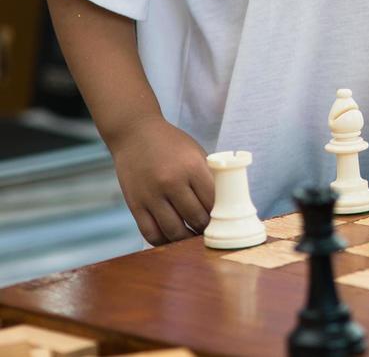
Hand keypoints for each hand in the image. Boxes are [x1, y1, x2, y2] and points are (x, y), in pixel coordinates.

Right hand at [109, 116, 213, 245]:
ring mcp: (152, 195)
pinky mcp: (135, 204)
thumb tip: (226, 202)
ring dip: (187, 239)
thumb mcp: (196, 153)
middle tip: (212, 232)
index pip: (213, 201)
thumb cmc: (171, 144)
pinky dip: (164, 242)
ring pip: (174, 231)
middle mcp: (172, 182)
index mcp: (192, 167)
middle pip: (196, 218)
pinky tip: (173, 240)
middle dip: (206, 229)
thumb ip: (209, 176)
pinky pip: (150, 233)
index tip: (225, 221)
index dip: (221, 215)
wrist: (135, 133)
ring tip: (195, 238)